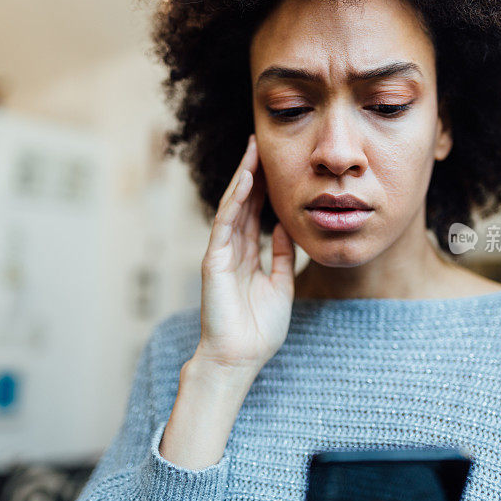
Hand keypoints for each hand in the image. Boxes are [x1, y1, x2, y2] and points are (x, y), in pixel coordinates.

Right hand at [196, 134, 295, 372]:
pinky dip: (234, 201)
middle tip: (261, 142)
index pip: (256, 213)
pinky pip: (225, 224)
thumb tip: (286, 226)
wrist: (240, 358)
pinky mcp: (214, 260)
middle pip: (243, 203)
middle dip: (253, 173)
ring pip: (232, 206)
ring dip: (243, 177)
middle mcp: (233, 249)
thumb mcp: (280, 285)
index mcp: (248, 255)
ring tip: (253, 149)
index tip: (277, 163)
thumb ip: (281, 255)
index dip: (265, 187)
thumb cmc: (260, 329)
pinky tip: (245, 180)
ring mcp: (221, 253)